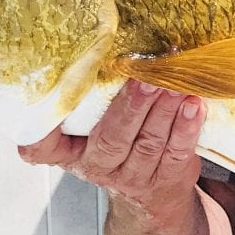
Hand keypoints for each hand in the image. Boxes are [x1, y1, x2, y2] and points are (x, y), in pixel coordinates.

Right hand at [18, 79, 206, 211]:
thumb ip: (91, 97)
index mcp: (69, 152)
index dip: (42, 130)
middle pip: (111, 138)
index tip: (55, 98)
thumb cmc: (119, 142)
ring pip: (147, 142)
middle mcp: (96, 166)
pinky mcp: (165, 179)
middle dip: (131, 106)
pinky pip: (176, 153)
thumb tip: (103, 42)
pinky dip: (186, 127)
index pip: (40, 147)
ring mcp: (132, 177)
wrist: (154, 193)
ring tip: (175, 84)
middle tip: (146, 78)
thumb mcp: (93, 126)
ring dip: (164, 110)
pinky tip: (194, 105)